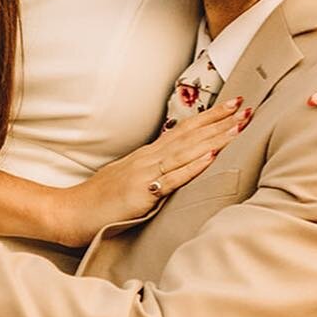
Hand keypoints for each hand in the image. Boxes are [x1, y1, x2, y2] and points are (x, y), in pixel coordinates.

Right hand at [51, 98, 251, 247]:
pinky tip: (212, 156)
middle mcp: (149, 159)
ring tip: (238, 125)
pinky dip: (193, 166)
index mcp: (148, 155)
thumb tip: (176, 164)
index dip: (209, 117)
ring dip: (215, 137)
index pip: (184, 131)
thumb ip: (152, 170)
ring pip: (186, 151)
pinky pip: (172, 179)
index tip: (232, 105)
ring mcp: (145, 174)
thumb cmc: (100, 200)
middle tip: (245, 104)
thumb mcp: (130, 178)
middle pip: (190, 134)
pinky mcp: (142, 194)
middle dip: (219, 120)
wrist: (71, 212)